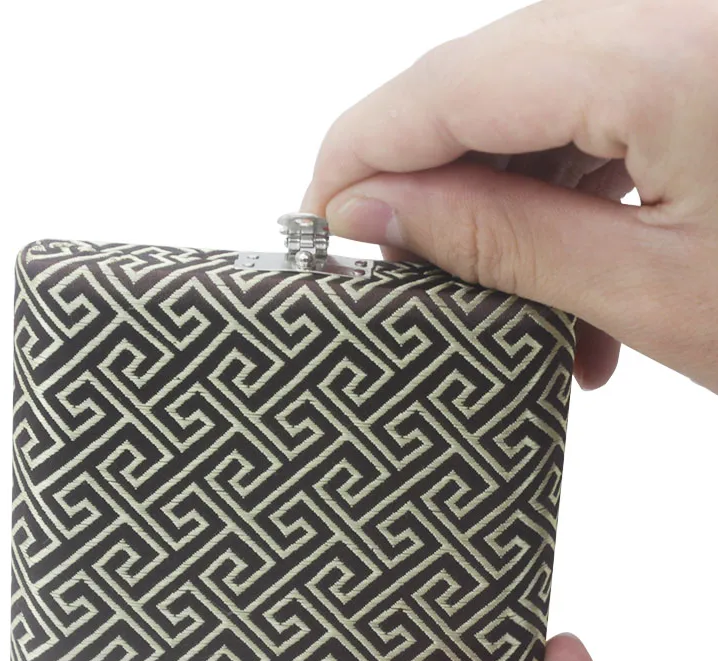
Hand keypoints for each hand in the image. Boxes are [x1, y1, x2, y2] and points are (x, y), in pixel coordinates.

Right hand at [300, 0, 717, 393]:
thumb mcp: (649, 290)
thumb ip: (499, 239)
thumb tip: (373, 212)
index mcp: (665, 55)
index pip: (450, 84)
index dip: (361, 152)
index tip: (319, 221)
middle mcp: (676, 13)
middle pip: (485, 78)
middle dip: (423, 176)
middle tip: (391, 264)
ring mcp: (690, 31)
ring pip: (537, 94)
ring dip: (501, 196)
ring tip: (498, 295)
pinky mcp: (703, 63)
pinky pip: (598, 103)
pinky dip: (563, 183)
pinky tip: (566, 266)